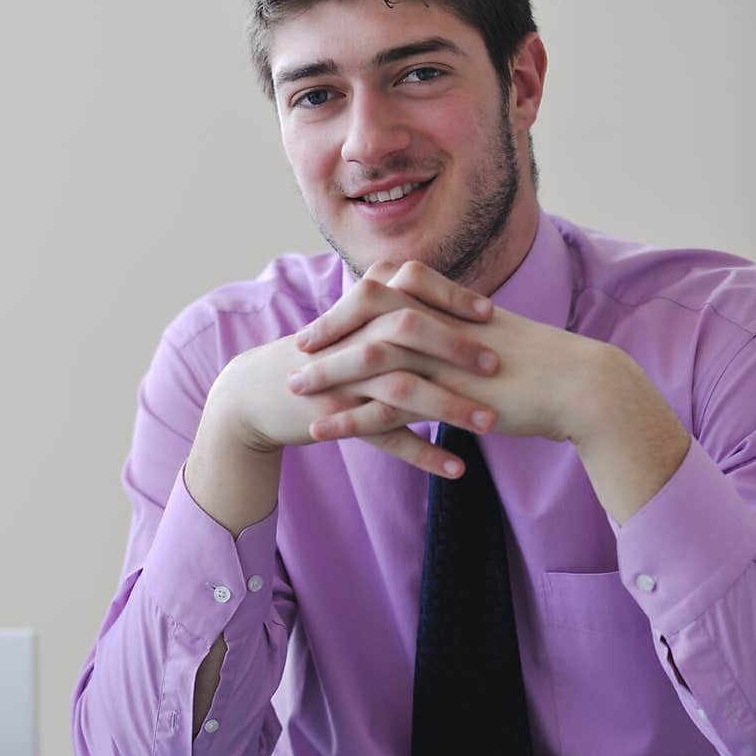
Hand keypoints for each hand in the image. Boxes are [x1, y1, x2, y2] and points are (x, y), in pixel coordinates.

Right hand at [208, 261, 500, 476]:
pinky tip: (456, 469)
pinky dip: (423, 454)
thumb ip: (390, 302)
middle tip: (496, 365)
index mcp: (360, 308)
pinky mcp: (337, 420)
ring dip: (449, 407)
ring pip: (402, 388)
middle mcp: (352, 339)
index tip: (490, 312)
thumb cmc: (317, 354)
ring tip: (490, 425)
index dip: (452, 297)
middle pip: (408, 330)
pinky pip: (385, 438)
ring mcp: (344, 381)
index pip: (411, 286)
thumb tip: (443, 293)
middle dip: (455, 347)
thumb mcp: (350, 320)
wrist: (259, 392)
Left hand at [289, 259, 603, 445]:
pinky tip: (324, 431)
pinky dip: (350, 419)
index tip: (325, 319)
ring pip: (369, 361)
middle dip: (328, 332)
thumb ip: (465, 325)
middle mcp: (441, 324)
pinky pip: (386, 409)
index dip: (349, 304)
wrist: (581, 386)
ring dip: (328, 375)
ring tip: (296, 390)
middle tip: (298, 348)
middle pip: (367, 317)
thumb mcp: (500, 332)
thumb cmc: (547, 364)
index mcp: (451, 304)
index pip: (385, 289)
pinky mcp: (448, 397)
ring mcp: (443, 359)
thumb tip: (446, 327)